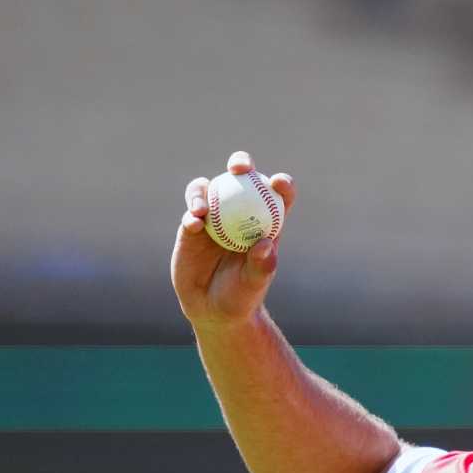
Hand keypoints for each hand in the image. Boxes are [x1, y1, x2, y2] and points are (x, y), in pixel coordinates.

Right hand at [170, 152, 297, 332]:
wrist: (213, 308)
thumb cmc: (242, 296)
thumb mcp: (255, 284)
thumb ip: (262, 265)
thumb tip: (266, 244)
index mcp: (265, 223)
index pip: (278, 197)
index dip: (281, 184)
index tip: (278, 183)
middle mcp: (240, 214)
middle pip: (240, 179)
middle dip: (241, 163)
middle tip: (238, 168)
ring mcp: (214, 217)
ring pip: (208, 188)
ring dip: (205, 191)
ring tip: (202, 210)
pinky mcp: (191, 226)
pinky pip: (190, 211)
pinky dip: (192, 213)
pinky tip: (194, 224)